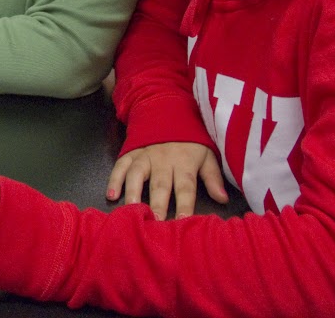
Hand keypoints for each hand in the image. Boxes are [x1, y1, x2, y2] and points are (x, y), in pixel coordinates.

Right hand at [106, 141, 228, 219]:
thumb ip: (213, 178)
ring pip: (137, 174)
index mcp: (184, 163)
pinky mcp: (131, 152)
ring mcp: (145, 155)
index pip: (186, 187)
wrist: (168, 112)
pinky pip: (120, 166)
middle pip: (160, 184)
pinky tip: (111, 195)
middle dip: (158, 204)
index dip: (185, 204)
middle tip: (155, 222)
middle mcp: (163, 160)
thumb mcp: (207, 155)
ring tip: (132, 210)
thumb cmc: (190, 141)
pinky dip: (114, 180)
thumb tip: (223, 199)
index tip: (183, 223)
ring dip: (133, 192)